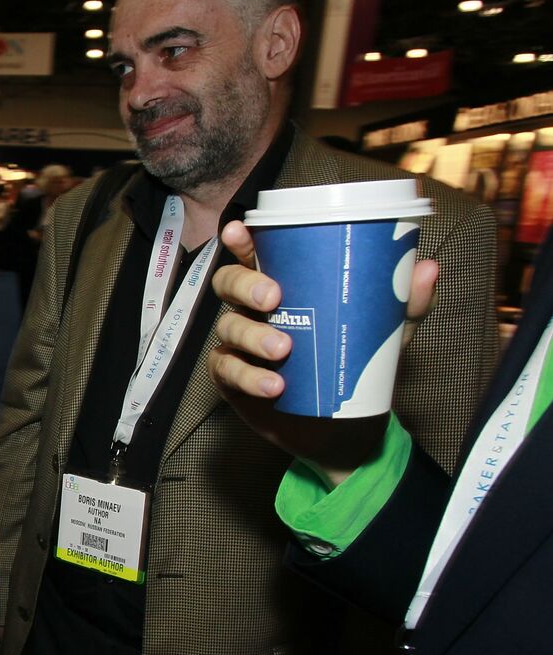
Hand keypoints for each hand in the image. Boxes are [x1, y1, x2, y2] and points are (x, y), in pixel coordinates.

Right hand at [209, 220, 438, 485]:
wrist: (340, 426)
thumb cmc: (353, 362)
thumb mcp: (386, 332)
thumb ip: (405, 303)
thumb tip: (427, 268)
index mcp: (282, 285)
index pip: (253, 254)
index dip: (241, 239)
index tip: (238, 229)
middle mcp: (253, 309)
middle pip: (228, 283)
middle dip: (245, 285)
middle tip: (274, 298)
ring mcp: (239, 343)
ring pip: (229, 327)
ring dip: (253, 335)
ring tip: (282, 350)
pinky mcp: (233, 379)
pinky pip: (227, 370)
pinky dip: (249, 377)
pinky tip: (274, 385)